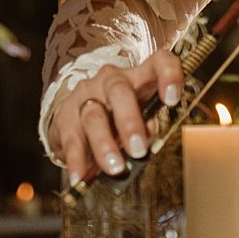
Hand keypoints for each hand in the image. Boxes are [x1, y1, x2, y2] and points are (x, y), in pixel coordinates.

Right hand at [47, 50, 184, 183]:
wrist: (78, 114)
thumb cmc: (118, 115)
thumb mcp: (139, 114)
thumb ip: (147, 124)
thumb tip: (147, 139)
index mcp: (138, 77)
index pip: (158, 62)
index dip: (168, 75)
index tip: (172, 99)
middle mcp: (111, 80)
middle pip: (119, 91)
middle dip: (129, 122)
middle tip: (138, 150)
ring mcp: (86, 95)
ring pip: (94, 115)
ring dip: (105, 144)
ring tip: (115, 168)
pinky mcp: (66, 116)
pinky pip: (72, 139)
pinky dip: (77, 160)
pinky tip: (80, 176)